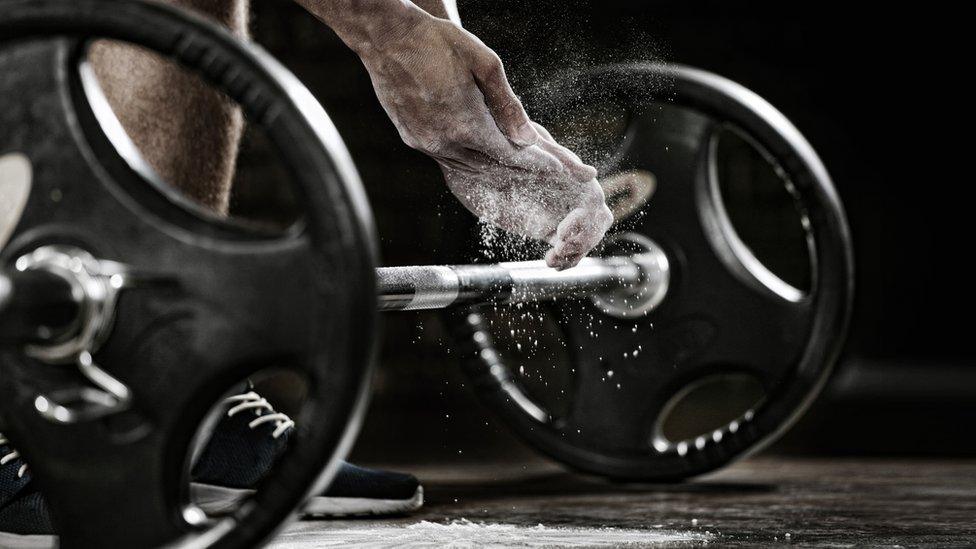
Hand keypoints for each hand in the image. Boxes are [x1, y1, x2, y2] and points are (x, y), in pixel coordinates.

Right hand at [320, 2, 612, 267]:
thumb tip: (528, 139)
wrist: (384, 36)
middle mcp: (445, 142)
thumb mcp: (483, 63)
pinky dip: (475, 169)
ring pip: (472, 171)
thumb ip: (507, 104)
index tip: (569, 173)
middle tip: (558, 181)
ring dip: (501, 176)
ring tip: (528, 182)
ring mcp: (426, 144)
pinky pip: (451, 164)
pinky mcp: (414, 140)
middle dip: (529, 176)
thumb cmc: (437, 40)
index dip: (543, 165)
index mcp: (466, 124)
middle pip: (496, 170)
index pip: (514, 156)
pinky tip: (488, 170)